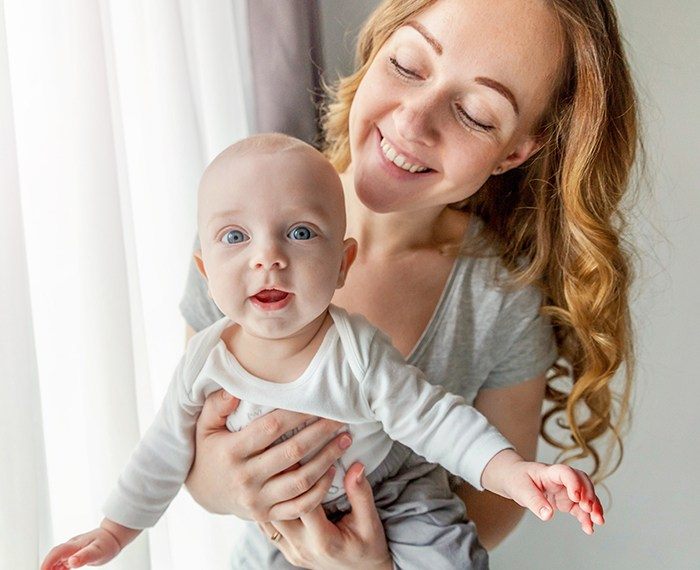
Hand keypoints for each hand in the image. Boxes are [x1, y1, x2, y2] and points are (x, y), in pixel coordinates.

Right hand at [41, 527, 120, 568]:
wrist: (114, 535)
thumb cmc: (107, 542)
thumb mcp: (98, 551)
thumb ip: (84, 556)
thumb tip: (71, 561)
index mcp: (75, 545)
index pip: (56, 553)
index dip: (47, 562)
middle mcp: (72, 546)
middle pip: (53, 555)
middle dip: (46, 566)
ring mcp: (73, 548)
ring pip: (57, 558)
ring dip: (51, 567)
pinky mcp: (75, 552)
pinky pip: (63, 560)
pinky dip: (57, 567)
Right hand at [185, 389, 353, 520]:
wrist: (204, 493)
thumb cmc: (209, 451)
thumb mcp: (204, 426)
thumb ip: (216, 405)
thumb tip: (235, 390)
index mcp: (231, 452)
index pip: (270, 428)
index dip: (296, 414)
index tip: (316, 402)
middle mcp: (245, 478)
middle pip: (292, 453)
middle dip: (320, 433)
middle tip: (340, 418)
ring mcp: (257, 500)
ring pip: (301, 480)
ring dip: (327, 459)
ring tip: (344, 440)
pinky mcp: (268, 516)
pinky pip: (300, 506)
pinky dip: (320, 490)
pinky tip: (332, 470)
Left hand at [259, 463, 392, 569]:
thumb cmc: (368, 547)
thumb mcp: (371, 522)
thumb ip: (361, 494)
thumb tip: (356, 466)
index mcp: (324, 541)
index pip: (305, 504)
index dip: (304, 478)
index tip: (304, 453)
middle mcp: (302, 548)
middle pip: (279, 510)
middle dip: (278, 482)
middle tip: (278, 455)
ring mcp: (291, 551)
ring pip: (268, 519)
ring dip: (268, 493)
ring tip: (271, 467)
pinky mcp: (286, 550)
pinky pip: (269, 526)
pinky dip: (267, 506)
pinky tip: (269, 487)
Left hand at [482, 449, 604, 534]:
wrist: (514, 479)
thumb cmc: (517, 479)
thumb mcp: (521, 489)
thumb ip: (534, 501)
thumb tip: (548, 515)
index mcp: (549, 471)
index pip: (566, 472)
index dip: (573, 482)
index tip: (575, 497)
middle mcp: (561, 479)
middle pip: (582, 481)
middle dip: (589, 494)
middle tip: (589, 509)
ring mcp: (566, 490)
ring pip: (586, 496)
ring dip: (594, 508)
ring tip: (598, 521)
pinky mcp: (566, 501)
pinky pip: (580, 509)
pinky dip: (587, 518)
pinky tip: (589, 528)